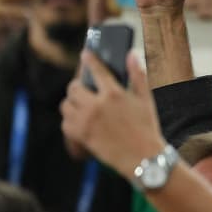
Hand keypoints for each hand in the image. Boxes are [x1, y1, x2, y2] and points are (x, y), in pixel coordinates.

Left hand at [60, 51, 163, 179]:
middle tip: (83, 90)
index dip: (90, 60)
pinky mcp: (79, 135)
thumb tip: (131, 54)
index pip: (97, 70)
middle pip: (73, 88)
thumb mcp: (145, 99)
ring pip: (65, 105)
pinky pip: (64, 122)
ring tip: (81, 106)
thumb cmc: (146, 127)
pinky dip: (69, 121)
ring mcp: (85, 121)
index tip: (86, 54)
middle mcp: (96, 105)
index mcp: (114, 94)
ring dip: (71, 104)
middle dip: (77, 87)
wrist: (142, 157)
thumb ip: (137, 75)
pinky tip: (80, 122)